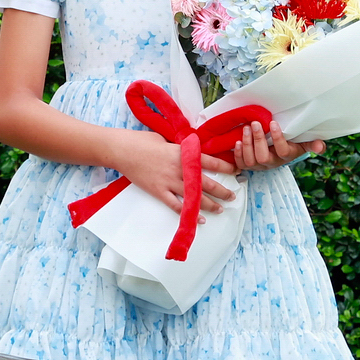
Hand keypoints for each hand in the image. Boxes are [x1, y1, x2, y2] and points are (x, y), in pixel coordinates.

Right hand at [112, 130, 235, 216]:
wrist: (122, 150)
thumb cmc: (142, 141)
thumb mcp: (167, 140)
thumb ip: (180, 149)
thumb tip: (190, 153)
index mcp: (183, 153)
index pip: (210, 161)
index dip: (225, 167)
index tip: (236, 171)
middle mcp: (180, 169)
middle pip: (206, 182)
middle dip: (222, 190)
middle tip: (233, 196)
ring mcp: (169, 181)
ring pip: (194, 196)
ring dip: (209, 205)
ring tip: (220, 210)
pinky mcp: (159, 191)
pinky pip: (177, 205)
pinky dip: (188, 213)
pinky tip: (198, 219)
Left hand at [225, 120, 322, 172]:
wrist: (279, 151)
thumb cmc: (291, 144)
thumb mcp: (303, 143)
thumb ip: (312, 144)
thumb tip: (320, 146)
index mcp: (286, 155)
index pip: (282, 150)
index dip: (277, 138)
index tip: (273, 123)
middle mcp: (272, 163)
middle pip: (263, 157)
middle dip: (258, 140)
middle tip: (255, 123)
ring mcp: (259, 166)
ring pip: (250, 161)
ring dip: (247, 144)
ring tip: (246, 128)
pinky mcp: (248, 165)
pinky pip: (241, 164)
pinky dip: (238, 154)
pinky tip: (237, 142)